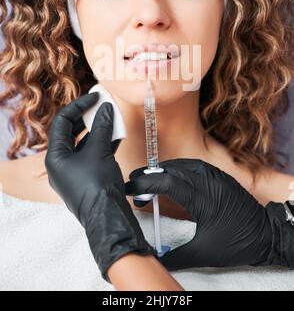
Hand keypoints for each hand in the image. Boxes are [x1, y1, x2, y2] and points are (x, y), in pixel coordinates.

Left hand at [45, 93, 154, 281]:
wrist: (107, 217)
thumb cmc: (97, 185)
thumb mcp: (99, 151)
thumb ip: (102, 127)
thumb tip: (107, 109)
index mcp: (55, 156)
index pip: (63, 122)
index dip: (79, 106)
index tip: (95, 97)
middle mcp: (61, 163)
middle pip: (71, 132)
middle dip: (87, 117)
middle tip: (102, 105)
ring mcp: (74, 172)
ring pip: (84, 143)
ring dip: (98, 130)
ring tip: (111, 118)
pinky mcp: (87, 178)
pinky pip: (92, 155)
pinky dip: (103, 144)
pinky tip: (117, 135)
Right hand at [125, 158, 280, 270]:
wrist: (265, 234)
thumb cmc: (236, 243)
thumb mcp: (204, 252)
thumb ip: (176, 255)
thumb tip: (155, 258)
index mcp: (203, 199)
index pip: (168, 183)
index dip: (146, 183)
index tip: (130, 188)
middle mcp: (209, 182)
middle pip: (172, 170)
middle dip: (150, 174)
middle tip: (134, 181)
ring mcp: (215, 176)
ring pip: (183, 164)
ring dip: (163, 169)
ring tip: (148, 179)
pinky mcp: (219, 176)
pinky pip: (193, 165)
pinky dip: (177, 169)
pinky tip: (170, 177)